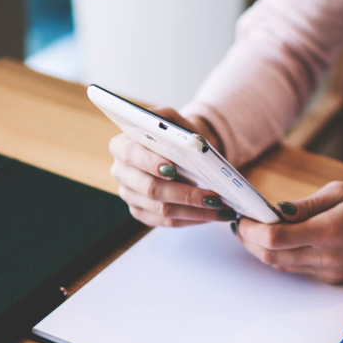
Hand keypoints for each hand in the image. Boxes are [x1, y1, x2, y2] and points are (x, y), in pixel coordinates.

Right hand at [108, 107, 237, 226]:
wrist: (179, 149)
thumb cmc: (174, 134)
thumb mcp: (171, 119)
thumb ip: (171, 125)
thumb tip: (186, 143)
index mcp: (121, 145)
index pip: (131, 154)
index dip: (150, 162)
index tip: (173, 169)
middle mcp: (121, 172)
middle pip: (150, 189)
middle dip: (185, 194)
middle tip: (213, 196)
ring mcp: (130, 195)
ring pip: (162, 210)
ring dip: (195, 211)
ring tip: (221, 207)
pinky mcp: (141, 212)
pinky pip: (167, 222)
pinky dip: (192, 219)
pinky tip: (212, 214)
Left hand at [234, 181, 342, 283]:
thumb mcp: (341, 192)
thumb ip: (304, 205)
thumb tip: (273, 211)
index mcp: (329, 232)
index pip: (275, 238)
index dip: (252, 229)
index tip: (243, 216)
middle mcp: (328, 258)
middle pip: (272, 258)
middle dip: (251, 242)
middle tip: (242, 224)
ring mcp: (331, 272)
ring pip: (283, 267)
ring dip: (264, 251)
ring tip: (256, 231)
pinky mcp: (335, 279)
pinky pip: (299, 270)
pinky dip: (284, 256)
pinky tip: (282, 240)